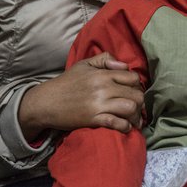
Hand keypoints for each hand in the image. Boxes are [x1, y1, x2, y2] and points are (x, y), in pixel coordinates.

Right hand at [18, 52, 143, 140]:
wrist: (46, 102)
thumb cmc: (66, 83)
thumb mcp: (84, 64)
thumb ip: (105, 59)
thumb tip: (124, 65)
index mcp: (103, 74)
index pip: (133, 78)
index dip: (137, 86)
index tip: (133, 92)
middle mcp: (104, 87)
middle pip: (136, 94)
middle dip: (140, 102)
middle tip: (136, 107)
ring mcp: (99, 104)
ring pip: (130, 108)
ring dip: (135, 115)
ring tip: (132, 119)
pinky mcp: (93, 119)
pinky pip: (117, 123)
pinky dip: (125, 126)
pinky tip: (125, 127)